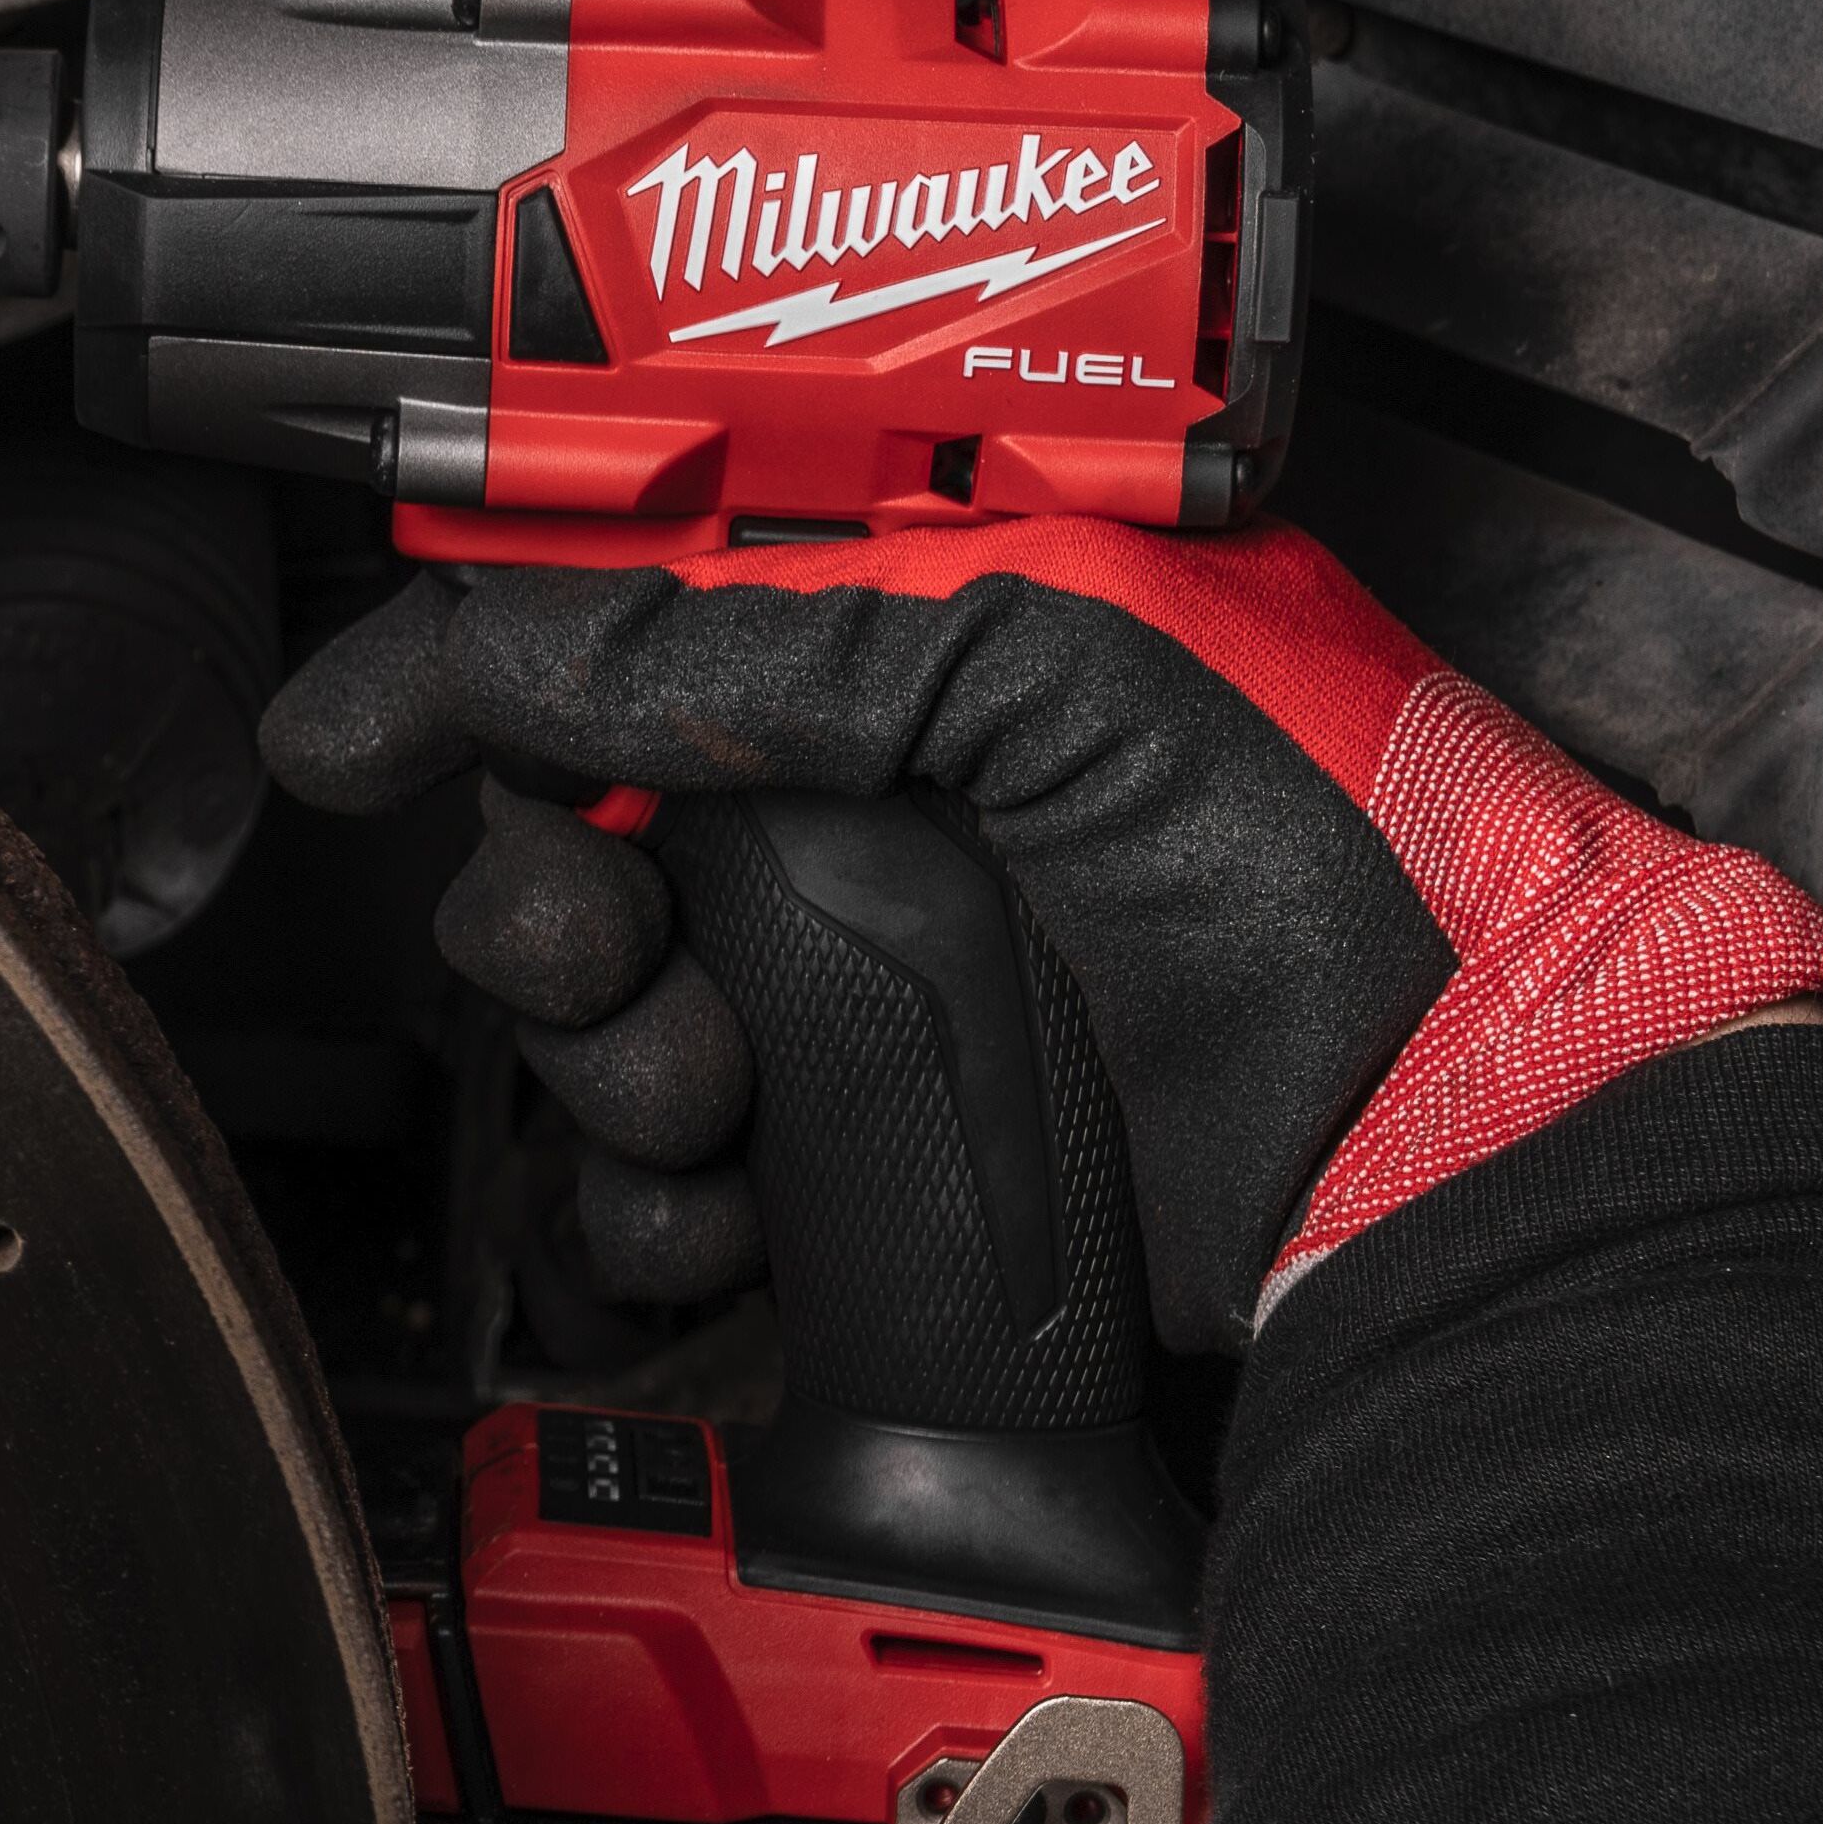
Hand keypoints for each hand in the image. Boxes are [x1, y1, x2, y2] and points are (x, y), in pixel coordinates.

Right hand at [260, 521, 1822, 1343]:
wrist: (1466, 1139)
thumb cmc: (1348, 861)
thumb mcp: (1053, 663)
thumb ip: (775, 638)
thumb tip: (518, 640)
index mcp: (915, 637)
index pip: (618, 615)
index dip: (470, 669)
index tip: (356, 743)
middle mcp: (876, 805)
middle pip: (572, 835)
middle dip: (537, 904)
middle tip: (601, 949)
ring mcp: (872, 989)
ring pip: (599, 1018)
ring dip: (592, 1064)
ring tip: (694, 1094)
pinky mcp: (876, 1160)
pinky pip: (670, 1181)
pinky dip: (644, 1208)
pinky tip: (708, 1209)